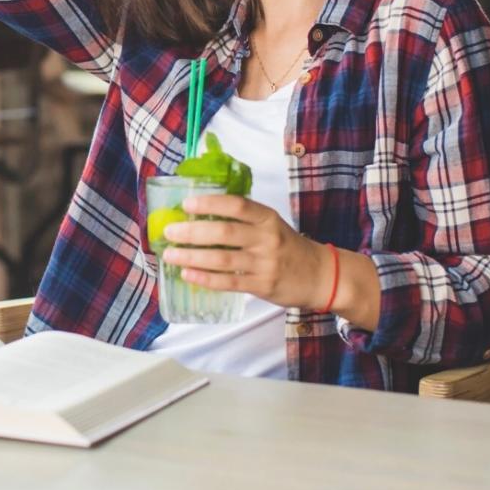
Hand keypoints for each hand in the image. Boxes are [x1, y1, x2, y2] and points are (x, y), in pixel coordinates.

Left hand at [161, 194, 333, 309]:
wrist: (320, 275)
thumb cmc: (288, 247)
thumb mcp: (271, 225)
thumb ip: (243, 220)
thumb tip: (198, 216)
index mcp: (267, 218)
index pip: (237, 205)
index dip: (210, 203)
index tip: (186, 203)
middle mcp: (267, 238)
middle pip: (224, 233)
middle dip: (192, 232)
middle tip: (169, 232)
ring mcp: (265, 263)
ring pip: (223, 259)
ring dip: (192, 257)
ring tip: (170, 255)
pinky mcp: (262, 285)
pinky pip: (229, 282)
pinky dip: (205, 279)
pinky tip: (188, 275)